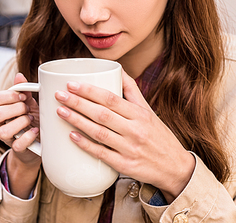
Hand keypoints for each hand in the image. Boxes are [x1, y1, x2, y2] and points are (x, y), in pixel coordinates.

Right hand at [0, 73, 40, 197]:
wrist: (39, 142)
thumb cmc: (31, 118)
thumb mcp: (28, 102)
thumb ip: (23, 90)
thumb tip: (19, 76)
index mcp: (0, 110)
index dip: (6, 96)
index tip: (22, 96)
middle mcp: (0, 124)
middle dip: (14, 109)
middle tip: (26, 108)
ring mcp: (7, 138)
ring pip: (3, 131)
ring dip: (20, 122)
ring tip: (31, 119)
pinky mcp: (18, 149)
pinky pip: (17, 145)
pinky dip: (28, 136)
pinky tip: (36, 130)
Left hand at [54, 70, 194, 202]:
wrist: (175, 168)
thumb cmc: (158, 136)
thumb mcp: (148, 111)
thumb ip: (131, 90)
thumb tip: (117, 69)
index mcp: (139, 114)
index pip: (111, 98)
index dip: (89, 91)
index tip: (72, 84)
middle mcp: (135, 130)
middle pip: (101, 114)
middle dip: (78, 103)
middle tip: (59, 95)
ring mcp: (129, 148)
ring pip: (99, 132)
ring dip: (77, 121)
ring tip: (60, 111)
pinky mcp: (125, 165)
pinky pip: (102, 154)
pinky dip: (86, 144)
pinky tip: (72, 136)